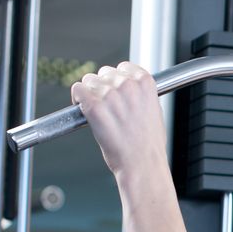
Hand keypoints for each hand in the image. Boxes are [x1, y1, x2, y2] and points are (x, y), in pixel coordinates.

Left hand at [70, 62, 165, 176]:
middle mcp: (128, 85)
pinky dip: (77, 98)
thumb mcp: (155, 113)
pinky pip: (78, 89)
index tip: (115, 88)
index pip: (125, 67)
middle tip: (105, 104)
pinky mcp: (93, 106)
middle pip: (105, 73)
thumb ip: (141, 96)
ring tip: (95, 109)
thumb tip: (127, 91)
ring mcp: (109, 95)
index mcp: (146, 84)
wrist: (142, 164)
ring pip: (89, 80)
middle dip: (103, 86)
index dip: (118, 78)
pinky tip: (82, 108)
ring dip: (90, 92)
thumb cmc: (149, 145)